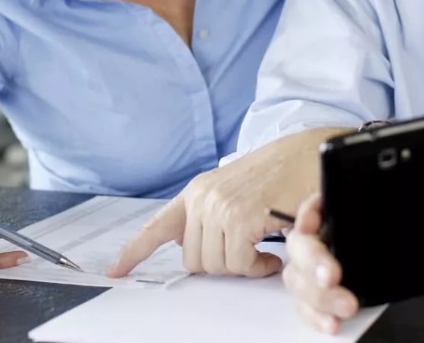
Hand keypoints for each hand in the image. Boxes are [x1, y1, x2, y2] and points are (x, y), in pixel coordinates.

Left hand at [108, 128, 342, 278]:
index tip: (115, 271)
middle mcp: (202, 198)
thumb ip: (210, 215)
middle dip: (222, 265)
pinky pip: (240, 263)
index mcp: (197, 192)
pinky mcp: (241, 217)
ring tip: (262, 250)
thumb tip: (195, 251)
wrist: (307, 152)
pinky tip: (271, 255)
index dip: (134, 252)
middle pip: (193, 261)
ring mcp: (219, 207)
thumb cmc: (278, 174)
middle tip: (248, 253)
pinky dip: (258, 267)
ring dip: (243, 266)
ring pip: (216, 266)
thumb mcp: (235, 190)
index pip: (157, 226)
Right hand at [283, 194, 423, 334]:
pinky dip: (315, 315)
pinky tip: (332, 323)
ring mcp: (318, 264)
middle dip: (313, 262)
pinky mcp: (321, 291)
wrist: (412, 249)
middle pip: (300, 244)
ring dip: (316, 295)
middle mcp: (324, 234)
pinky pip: (305, 303)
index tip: (314, 223)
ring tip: (345, 306)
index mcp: (342, 208)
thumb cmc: (415, 231)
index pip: (315, 202)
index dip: (309, 212)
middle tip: (333, 277)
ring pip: (298, 277)